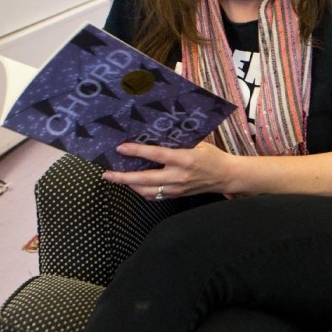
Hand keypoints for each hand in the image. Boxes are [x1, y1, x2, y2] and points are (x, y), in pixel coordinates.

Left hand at [102, 141, 236, 199]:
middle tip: (106, 174)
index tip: (121, 148)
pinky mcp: (176, 196)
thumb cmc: (212, 156)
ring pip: (146, 191)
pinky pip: (154, 196)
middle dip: (123, 177)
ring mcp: (177, 189)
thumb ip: (178, 142)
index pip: (156, 155)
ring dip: (130, 185)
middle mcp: (178, 176)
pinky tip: (134, 185)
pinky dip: (141, 191)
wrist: (225, 176)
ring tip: (116, 178)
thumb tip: (154, 135)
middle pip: (145, 179)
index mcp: (185, 159)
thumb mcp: (197, 144)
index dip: (137, 151)